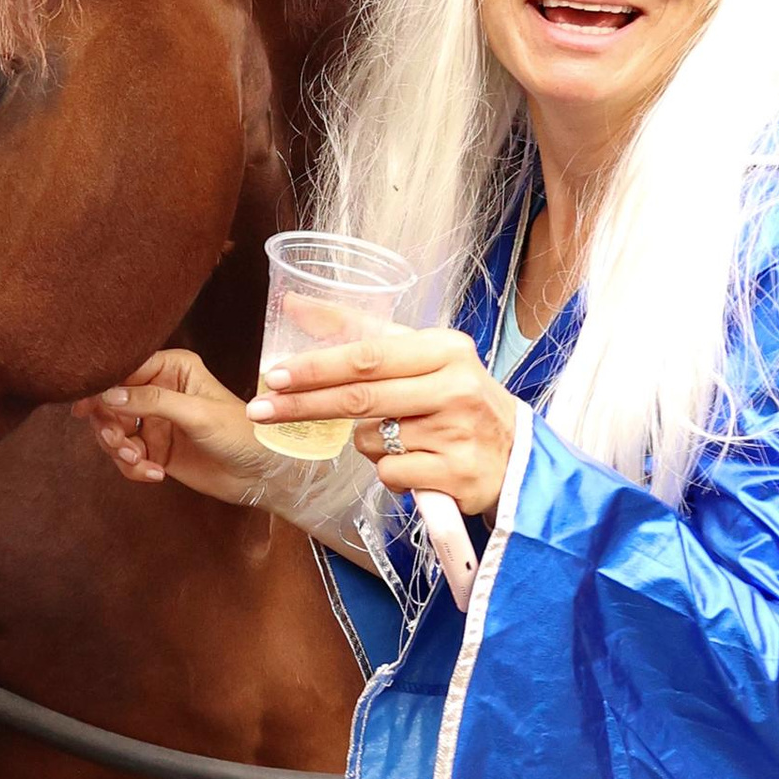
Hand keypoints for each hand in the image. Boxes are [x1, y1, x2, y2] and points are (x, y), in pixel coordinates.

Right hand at [74, 351, 276, 506]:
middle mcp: (159, 390)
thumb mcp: (196, 413)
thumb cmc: (241, 433)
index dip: (102, 388)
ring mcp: (155, 421)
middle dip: (109, 426)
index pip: (124, 370)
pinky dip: (134, 468)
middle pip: (110, 402)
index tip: (87, 407)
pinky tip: (156, 474)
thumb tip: (108, 394)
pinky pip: (126, 456)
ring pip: (113, 431)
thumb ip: (152, 401)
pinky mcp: (155, 449)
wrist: (260, 475)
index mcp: (172, 368)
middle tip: (118, 443)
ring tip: (138, 462)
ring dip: (119, 450)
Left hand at [253, 324, 525, 517]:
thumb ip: (361, 330)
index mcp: (445, 349)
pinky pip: (391, 475)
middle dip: (303, 405)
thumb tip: (294, 303)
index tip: (274, 374)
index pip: (368, 355)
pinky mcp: (456, 474)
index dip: (316, 366)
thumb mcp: (423, 355)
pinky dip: (391, 475)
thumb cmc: (455, 398)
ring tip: (404, 438)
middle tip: (261, 410)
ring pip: (372, 441)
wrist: (516, 454)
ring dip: (368, 444)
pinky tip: (418, 466)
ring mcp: (457, 432)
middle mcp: (454, 386)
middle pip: (360, 398)